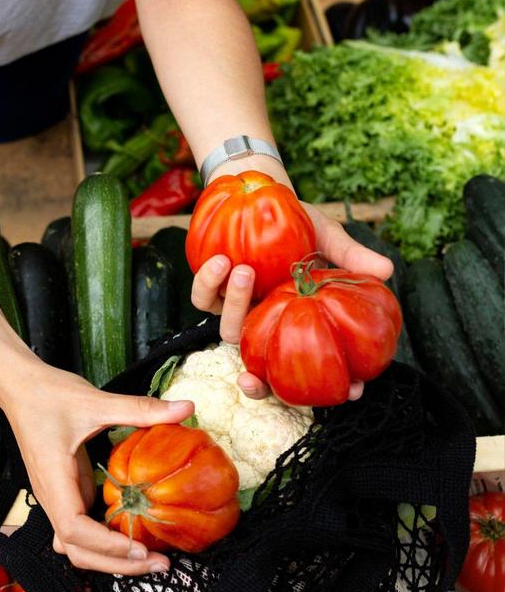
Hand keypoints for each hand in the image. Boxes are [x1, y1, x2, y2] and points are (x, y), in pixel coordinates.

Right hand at [0, 364, 193, 575]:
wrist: (20, 389)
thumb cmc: (49, 395)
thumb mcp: (96, 401)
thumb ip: (139, 408)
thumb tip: (186, 408)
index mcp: (53, 480)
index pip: (73, 530)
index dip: (106, 545)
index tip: (140, 547)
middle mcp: (52, 497)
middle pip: (77, 551)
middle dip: (117, 564)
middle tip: (160, 564)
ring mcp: (57, 499)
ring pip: (77, 547)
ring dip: (110, 560)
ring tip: (150, 559)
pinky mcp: (65, 494)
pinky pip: (81, 532)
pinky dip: (104, 544)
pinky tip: (132, 537)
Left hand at [191, 201, 393, 399]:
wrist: (261, 198)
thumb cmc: (299, 223)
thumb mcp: (328, 239)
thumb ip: (351, 257)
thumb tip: (388, 270)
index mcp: (295, 320)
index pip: (306, 368)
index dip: (323, 391)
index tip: (352, 393)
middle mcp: (266, 322)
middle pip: (261, 368)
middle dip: (258, 383)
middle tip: (255, 377)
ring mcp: (237, 311)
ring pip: (229, 332)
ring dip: (236, 306)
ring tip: (245, 270)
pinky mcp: (210, 292)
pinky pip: (203, 299)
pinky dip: (208, 282)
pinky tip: (221, 261)